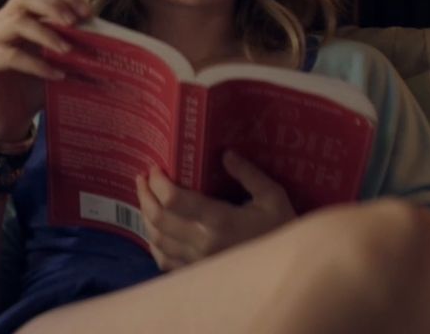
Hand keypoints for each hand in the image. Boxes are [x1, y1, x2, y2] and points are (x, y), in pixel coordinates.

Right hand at [0, 0, 91, 141]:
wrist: (8, 119)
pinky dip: (37, 63)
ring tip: (68, 50)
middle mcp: (3, 21)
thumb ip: (78, 52)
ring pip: (17, 22)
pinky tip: (57, 75)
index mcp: (23, 14)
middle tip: (75, 23)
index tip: (89, 13)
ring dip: (46, 33)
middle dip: (53, 6)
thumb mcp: (61, 65)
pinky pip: (10, 56)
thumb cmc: (36, 87)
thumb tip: (111, 50)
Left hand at [136, 150, 295, 270]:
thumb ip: (248, 174)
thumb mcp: (273, 197)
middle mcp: (203, 243)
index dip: (158, 182)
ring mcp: (198, 263)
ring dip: (145, 215)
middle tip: (142, 177)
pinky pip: (164, 260)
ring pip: (157, 239)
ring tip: (144, 196)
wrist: (286, 271)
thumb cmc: (281, 230)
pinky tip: (153, 229)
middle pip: (158, 218)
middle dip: (145, 194)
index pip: (173, 200)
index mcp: (219, 220)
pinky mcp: (197, 275)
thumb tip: (226, 153)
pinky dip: (153, 242)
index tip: (155, 168)